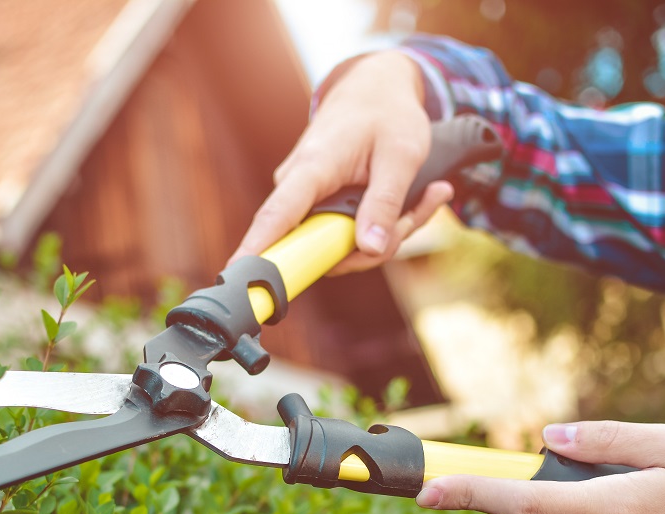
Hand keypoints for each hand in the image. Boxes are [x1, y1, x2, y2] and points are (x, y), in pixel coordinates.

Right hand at [232, 51, 454, 271]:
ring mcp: (306, 200)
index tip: (235, 276)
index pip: (276, 217)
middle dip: (379, 245)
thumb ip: (385, 203)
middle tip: (423, 208)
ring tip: (428, 194)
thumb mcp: (402, 154)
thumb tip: (370, 250)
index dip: (256, 250)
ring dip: (389, 234)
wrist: (375, 87)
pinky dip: (384, 226)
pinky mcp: (317, 206)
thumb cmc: (389, 114)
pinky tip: (418, 199)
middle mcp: (299, 187)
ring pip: (342, 245)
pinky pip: (347, 234)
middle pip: (324, 247)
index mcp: (313, 168)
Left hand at [416, 420, 664, 513]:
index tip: (425, 493)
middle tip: (611, 470)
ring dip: (586, 508)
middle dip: (557, 485)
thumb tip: (551, 438)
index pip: (523, 502)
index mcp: (614, 511)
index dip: (470, 494)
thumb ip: (610, 439)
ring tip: (652, 500)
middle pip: (545, 513)